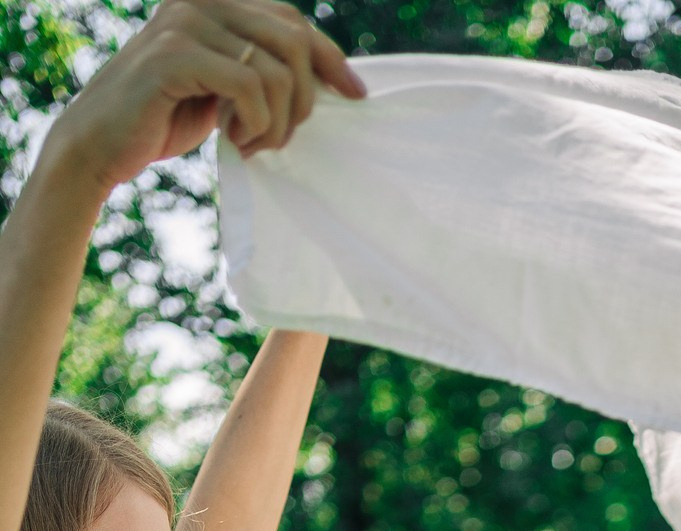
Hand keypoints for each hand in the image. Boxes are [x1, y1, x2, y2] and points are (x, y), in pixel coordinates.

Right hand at [46, 0, 363, 192]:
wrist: (101, 143)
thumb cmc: (165, 119)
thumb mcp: (223, 89)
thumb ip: (259, 70)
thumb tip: (323, 78)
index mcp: (216, 3)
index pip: (293, 21)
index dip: (331, 58)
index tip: (356, 96)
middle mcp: (202, 0)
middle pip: (294, 42)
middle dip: (302, 101)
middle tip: (278, 137)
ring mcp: (186, 21)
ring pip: (276, 69)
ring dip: (277, 122)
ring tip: (250, 143)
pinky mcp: (175, 53)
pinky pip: (250, 86)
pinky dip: (254, 123)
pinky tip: (233, 141)